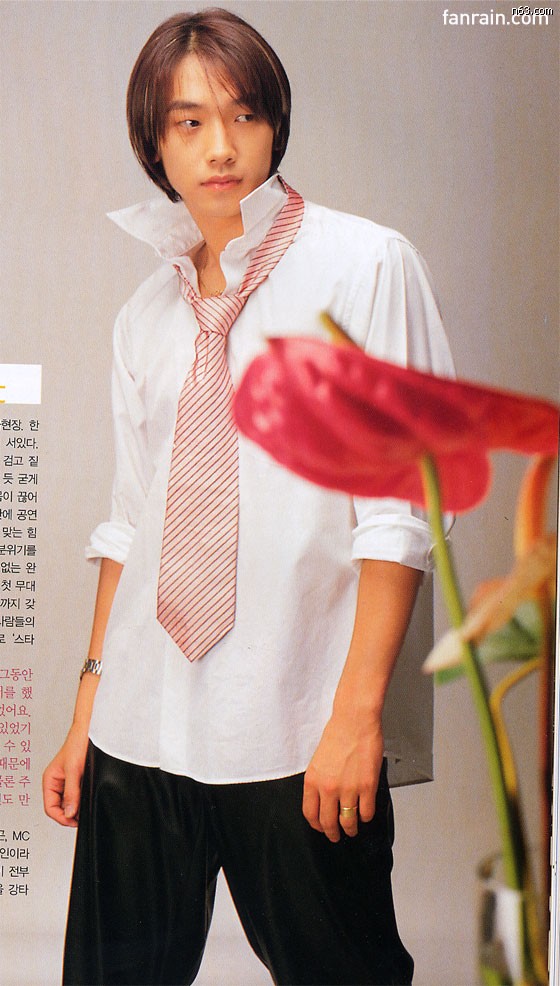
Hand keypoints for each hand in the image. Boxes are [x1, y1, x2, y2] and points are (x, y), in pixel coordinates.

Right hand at [42, 724, 88, 826]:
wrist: (90, 731)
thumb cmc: (78, 743)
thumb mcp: (74, 770)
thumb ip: (71, 792)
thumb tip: (70, 813)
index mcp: (50, 780)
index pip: (50, 808)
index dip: (61, 817)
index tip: (74, 821)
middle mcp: (57, 782)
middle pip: (59, 808)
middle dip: (70, 814)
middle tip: (83, 816)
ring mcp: (67, 782)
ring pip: (69, 803)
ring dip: (77, 807)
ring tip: (86, 805)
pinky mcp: (77, 780)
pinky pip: (77, 796)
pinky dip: (82, 800)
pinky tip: (89, 798)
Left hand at [302, 710, 383, 842]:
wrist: (355, 722)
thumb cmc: (338, 735)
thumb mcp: (318, 760)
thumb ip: (319, 781)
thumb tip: (324, 801)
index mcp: (312, 781)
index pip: (310, 814)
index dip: (316, 825)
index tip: (321, 827)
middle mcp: (328, 788)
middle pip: (328, 823)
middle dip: (333, 834)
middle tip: (336, 836)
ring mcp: (348, 789)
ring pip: (348, 822)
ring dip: (351, 829)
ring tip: (353, 829)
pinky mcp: (367, 786)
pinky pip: (366, 812)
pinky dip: (366, 816)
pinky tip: (365, 813)